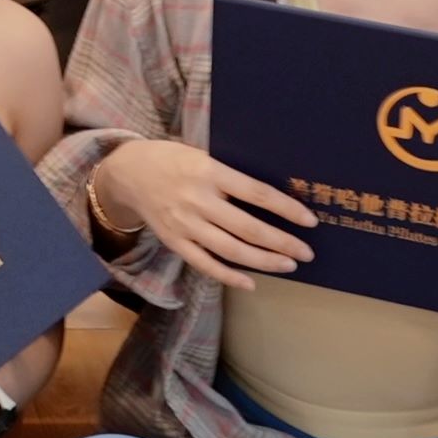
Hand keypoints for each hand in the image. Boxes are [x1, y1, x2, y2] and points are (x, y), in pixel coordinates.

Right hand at [93, 137, 314, 282]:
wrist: (127, 172)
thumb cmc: (172, 159)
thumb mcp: (202, 155)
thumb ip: (229, 176)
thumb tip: (272, 198)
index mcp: (209, 171)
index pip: (257, 193)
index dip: (286, 209)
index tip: (310, 221)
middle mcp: (197, 199)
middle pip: (247, 227)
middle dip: (282, 242)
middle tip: (306, 253)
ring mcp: (184, 224)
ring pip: (230, 249)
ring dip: (263, 261)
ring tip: (288, 265)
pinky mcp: (174, 242)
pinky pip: (204, 264)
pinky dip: (228, 276)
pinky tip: (250, 282)